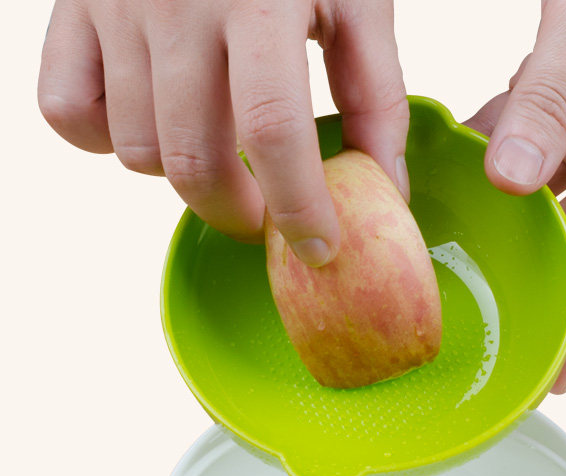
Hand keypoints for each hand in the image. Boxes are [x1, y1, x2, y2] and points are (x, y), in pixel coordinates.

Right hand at [38, 0, 409, 265]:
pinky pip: (66, 113)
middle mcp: (175, 5)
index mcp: (258, 1)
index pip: (274, 131)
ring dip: (185, 177)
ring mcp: (114, 8)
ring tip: (221, 153)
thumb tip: (386, 187)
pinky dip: (107, 142)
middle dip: (239, 213)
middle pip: (194, 161)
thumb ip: (376, 95)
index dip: (298, 207)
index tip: (319, 248)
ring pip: (136, 151)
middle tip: (268, 216)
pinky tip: (155, 125)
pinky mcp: (73, 9)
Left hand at [465, 0, 565, 391]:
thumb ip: (554, 94)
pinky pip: (527, 155)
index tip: (564, 373)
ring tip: (464, 278)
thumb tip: (510, 180)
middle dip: (554, 298)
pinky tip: (452, 186)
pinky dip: (491, 171)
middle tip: (502, 342)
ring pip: (554, 209)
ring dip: (512, 239)